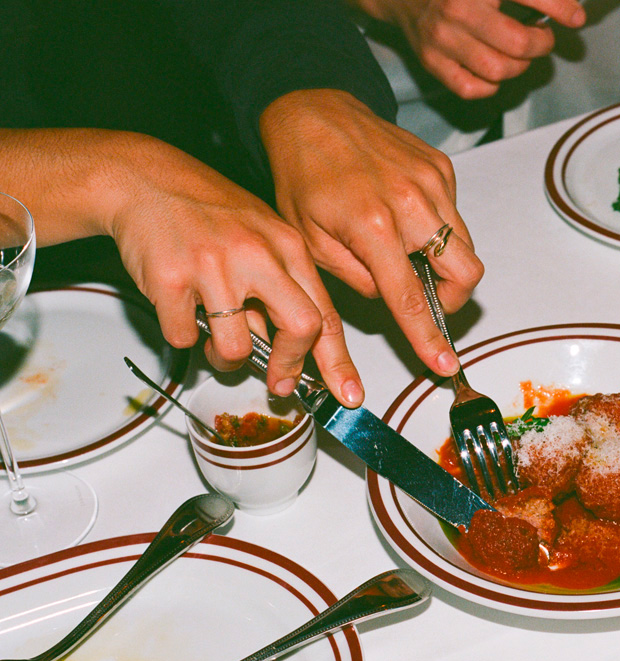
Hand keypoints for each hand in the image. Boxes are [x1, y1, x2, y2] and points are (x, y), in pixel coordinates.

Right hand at [104, 134, 348, 401]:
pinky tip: (180, 306)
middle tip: (279, 382)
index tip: (347, 394)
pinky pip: (184, 337)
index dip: (338, 361)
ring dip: (226, 357)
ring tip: (216, 337)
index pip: (325, 313)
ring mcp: (214, 266)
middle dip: (290, 366)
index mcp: (287, 246)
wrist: (144, 179)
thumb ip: (282, 288)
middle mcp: (258, 254)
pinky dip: (182, 334)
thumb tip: (294, 350)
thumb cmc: (206, 211)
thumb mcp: (261, 237)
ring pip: (238, 347)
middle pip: (300, 328)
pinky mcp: (170, 279)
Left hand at [259, 89, 483, 385]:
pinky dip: (438, 229)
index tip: (444, 363)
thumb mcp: (312, 241)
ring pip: (466, 246)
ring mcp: (432, 181)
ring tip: (409, 256)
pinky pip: (455, 215)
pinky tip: (406, 219)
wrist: (313, 114)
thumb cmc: (303, 176)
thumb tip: (391, 299)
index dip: (429, 336)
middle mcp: (412, 202)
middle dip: (453, 298)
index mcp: (372, 225)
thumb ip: (357, 280)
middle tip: (426, 299)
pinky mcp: (442, 167)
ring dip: (447, 265)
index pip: (411, 297)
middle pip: (465, 272)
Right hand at [354, 0, 584, 97]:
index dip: (560, 8)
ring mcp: (442, 38)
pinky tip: (494, 70)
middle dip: (540, 44)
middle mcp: (457, 8)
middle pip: (517, 44)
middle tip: (542, 38)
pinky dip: (490, 85)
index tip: (576, 18)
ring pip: (499, 70)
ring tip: (519, 53)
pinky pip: (473, 89)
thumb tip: (569, 9)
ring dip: (518, 66)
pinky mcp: (432, 61)